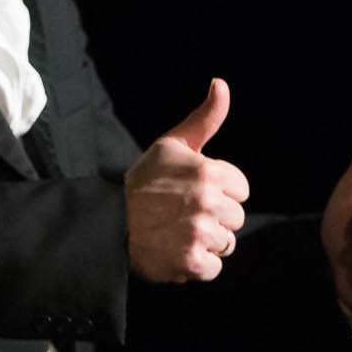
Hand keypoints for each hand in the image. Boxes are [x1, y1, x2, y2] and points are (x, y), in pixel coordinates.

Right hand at [125, 78, 249, 281]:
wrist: (109, 222)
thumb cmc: (144, 181)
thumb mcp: (173, 144)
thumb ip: (206, 118)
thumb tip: (221, 83)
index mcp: (209, 171)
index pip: (242, 190)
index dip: (220, 192)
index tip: (192, 192)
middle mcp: (208, 202)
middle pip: (237, 219)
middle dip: (215, 218)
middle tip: (181, 213)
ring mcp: (200, 233)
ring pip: (227, 243)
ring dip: (206, 242)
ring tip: (177, 232)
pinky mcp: (192, 262)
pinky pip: (214, 268)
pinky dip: (197, 265)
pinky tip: (175, 251)